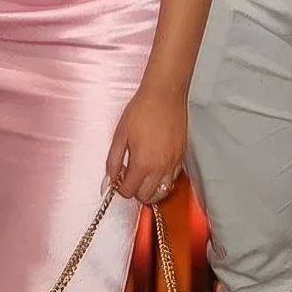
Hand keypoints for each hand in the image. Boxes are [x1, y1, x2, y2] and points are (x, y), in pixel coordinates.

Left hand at [105, 85, 185, 204]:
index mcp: (142, 163)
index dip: (120, 187)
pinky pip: (173, 180)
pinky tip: (156, 170)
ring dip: (150, 190)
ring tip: (142, 176)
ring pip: (162, 192)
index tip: (118, 178)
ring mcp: (173, 164)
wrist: (165, 95)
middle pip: (146, 196)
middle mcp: (160, 168)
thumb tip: (109, 179)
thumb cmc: (142, 110)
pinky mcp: (181, 157)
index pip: (128, 191)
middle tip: (128, 177)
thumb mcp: (120, 135)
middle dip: (134, 191)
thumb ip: (113, 161)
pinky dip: (163, 181)